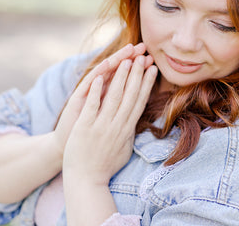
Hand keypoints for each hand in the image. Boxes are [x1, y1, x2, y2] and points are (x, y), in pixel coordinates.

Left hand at [63, 55, 157, 185]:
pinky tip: (101, 76)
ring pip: (114, 96)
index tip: (152, 69)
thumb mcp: (124, 149)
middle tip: (143, 56)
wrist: (86, 181)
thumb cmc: (104, 166)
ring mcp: (101, 126)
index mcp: (126, 130)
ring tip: (127, 60)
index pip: (139, 102)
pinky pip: (93, 105)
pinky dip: (97, 90)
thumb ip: (129, 133)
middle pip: (130, 95)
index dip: (146, 84)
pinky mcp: (86, 127)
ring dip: (121, 77)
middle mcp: (117, 126)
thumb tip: (136, 122)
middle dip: (137, 74)